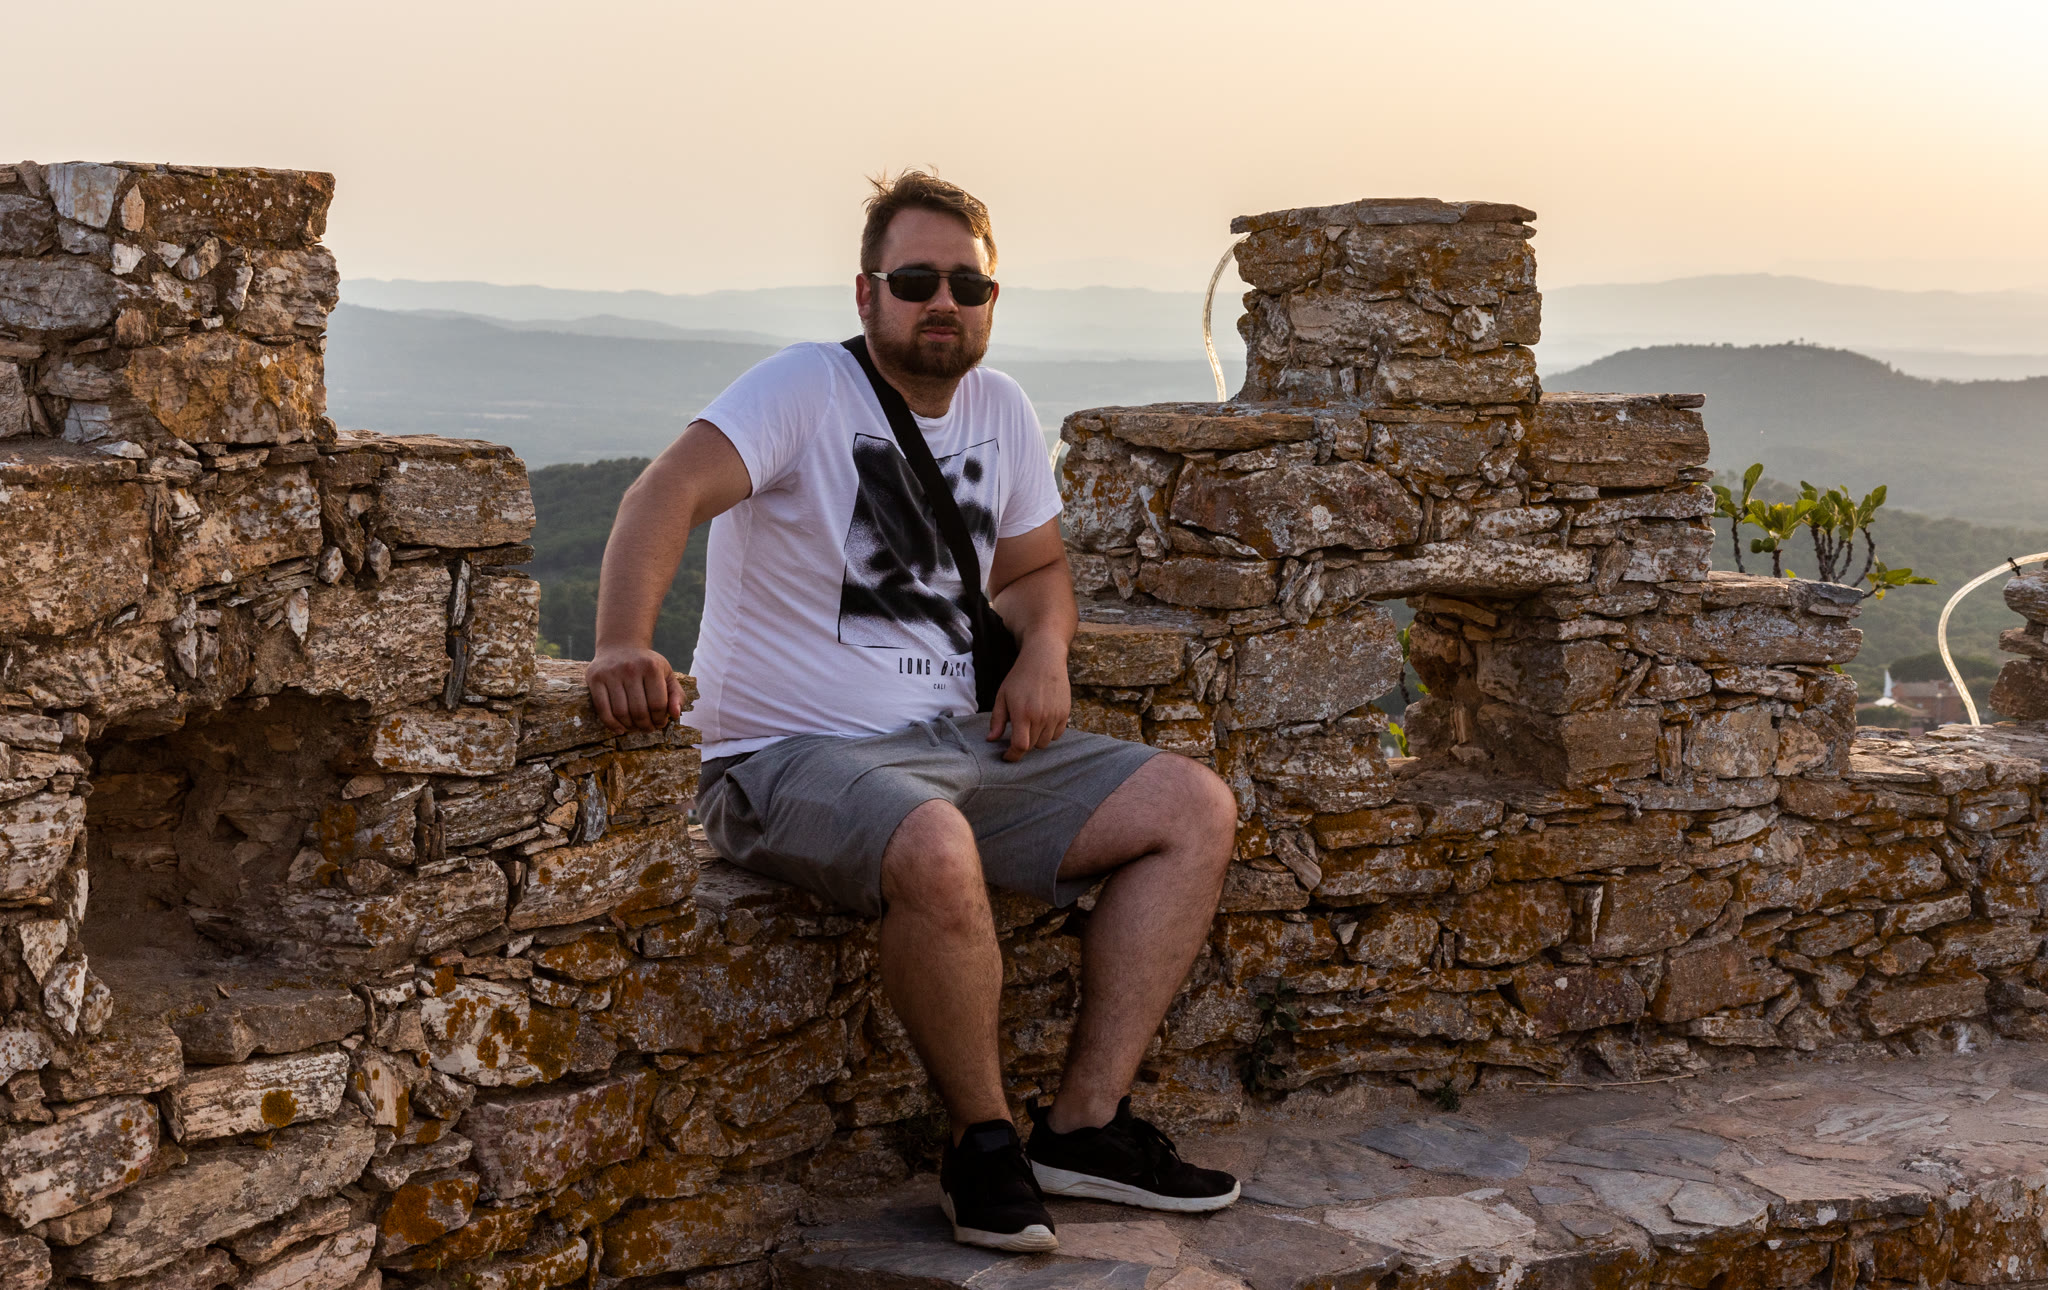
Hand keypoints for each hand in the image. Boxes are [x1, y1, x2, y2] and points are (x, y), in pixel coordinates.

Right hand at [585, 646, 683, 733]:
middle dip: (645, 726)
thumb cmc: (647, 665)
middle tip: (648, 729)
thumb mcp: (666, 673)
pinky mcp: (595, 678)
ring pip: (621, 712)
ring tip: (635, 728)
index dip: (660, 719)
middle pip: (639, 710)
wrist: (620, 645)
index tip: (660, 724)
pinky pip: (602, 709)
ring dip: (630, 727)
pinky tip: (620, 729)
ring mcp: (611, 673)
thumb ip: (676, 694)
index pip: (658, 704)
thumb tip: (676, 715)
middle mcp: (630, 668)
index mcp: (651, 667)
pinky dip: (611, 724)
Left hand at [987, 639, 1070, 761]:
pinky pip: (1056, 735)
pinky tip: (1041, 723)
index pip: (1020, 746)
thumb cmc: (1020, 677)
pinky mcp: (1065, 713)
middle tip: (1015, 737)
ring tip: (1029, 727)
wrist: (1044, 659)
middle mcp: (1041, 717)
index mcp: (1022, 713)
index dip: (1012, 756)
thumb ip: (997, 719)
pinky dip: (1048, 734)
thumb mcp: (1002, 696)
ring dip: (1035, 740)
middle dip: (1021, 745)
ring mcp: (1055, 716)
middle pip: (1031, 746)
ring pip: (1044, 743)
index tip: (1006, 756)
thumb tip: (991, 739)